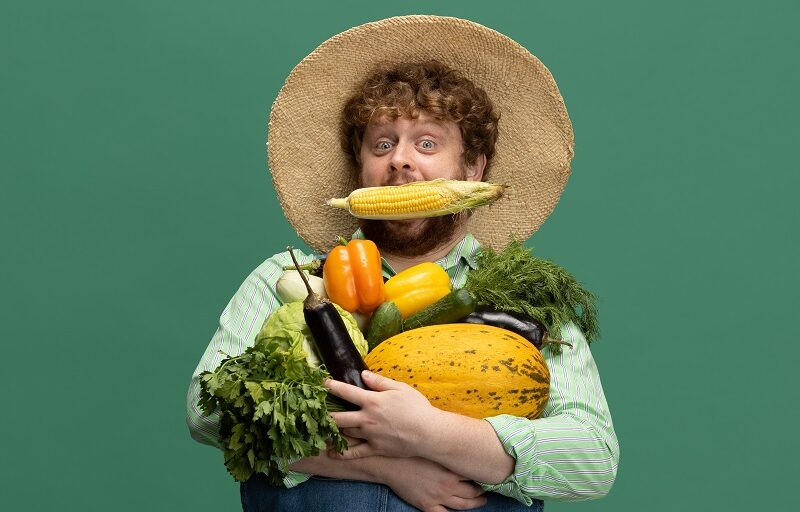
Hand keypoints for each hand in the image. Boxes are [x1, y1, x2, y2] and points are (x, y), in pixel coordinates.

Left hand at [326, 370, 440, 458]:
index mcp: (372, 401)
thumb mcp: (400, 388)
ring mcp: (370, 435)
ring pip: (345, 433)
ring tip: (321, 427)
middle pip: (339, 417)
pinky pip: (355, 452)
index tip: (322, 383)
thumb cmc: (417, 407)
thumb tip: (363, 374)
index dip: (332, 387)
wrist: (429, 433)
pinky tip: (332, 452)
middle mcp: (367, 419)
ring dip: (332, 430)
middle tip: (314, 409)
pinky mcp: (375, 449)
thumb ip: (380, 382)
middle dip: (324, 413)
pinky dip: (342, 453)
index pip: (346, 392)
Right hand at [383, 457, 486, 511]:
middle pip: (472, 492)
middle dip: (481, 492)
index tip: (487, 473)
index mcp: (451, 469)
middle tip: (486, 490)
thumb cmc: (411, 451)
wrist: (391, 463)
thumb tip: (460, 441)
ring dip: (473, 504)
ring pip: (462, 505)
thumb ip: (448, 449)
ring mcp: (438, 497)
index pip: (473, 475)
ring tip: (480, 501)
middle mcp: (447, 485)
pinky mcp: (427, 505)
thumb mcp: (433, 447)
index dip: (482, 475)